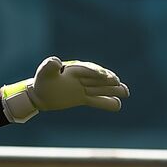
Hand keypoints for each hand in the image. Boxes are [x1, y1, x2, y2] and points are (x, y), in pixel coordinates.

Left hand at [0, 56, 128, 122]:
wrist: (40, 94)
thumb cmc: (42, 81)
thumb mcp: (43, 74)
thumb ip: (49, 67)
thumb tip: (56, 60)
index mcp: (74, 69)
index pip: (87, 69)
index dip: (96, 72)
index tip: (105, 76)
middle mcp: (81, 77)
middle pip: (98, 78)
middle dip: (109, 80)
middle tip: (117, 82)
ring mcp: (84, 87)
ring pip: (101, 89)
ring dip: (113, 90)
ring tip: (126, 93)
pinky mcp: (83, 97)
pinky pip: (97, 100)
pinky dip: (107, 102)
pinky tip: (118, 105)